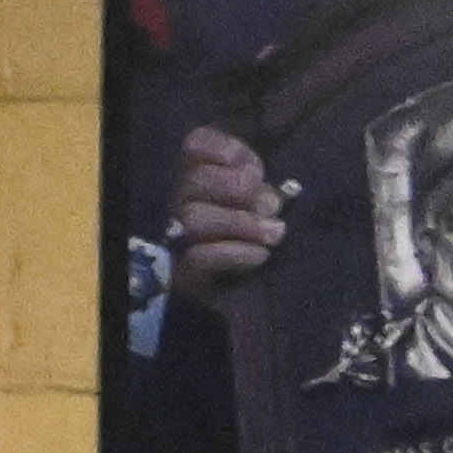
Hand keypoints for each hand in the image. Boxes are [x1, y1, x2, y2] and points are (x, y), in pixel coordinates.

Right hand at [168, 125, 285, 294]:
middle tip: (271, 207)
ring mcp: (178, 238)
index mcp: (200, 180)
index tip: (253, 168)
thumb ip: (261, 193)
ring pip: (194, 218)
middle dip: (238, 189)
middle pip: (196, 182)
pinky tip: (260, 255)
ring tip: (274, 234)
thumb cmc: (256, 247)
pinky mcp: (185, 275)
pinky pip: (201, 258)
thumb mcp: (263, 213)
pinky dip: (235, 254)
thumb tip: (270, 198)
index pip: (195, 146)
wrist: (248, 306)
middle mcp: (181, 203)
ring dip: (242, 223)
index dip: (222, 148)